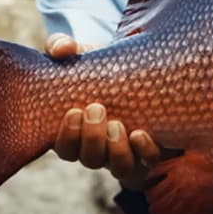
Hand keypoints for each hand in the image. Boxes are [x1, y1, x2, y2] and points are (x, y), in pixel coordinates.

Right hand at [44, 34, 161, 190]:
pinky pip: (147, 161)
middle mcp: (100, 147)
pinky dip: (144, 151)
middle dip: (91, 138)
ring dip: (116, 150)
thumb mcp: (81, 54)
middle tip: (96, 109)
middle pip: (90, 159)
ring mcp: (126, 151)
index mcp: (76, 131)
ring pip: (118, 166)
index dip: (67, 136)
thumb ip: (62, 47)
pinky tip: (141, 134)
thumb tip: (62, 49)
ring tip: (117, 124)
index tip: (73, 111)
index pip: (65, 148)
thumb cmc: (101, 66)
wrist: (137, 70)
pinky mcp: (150, 149)